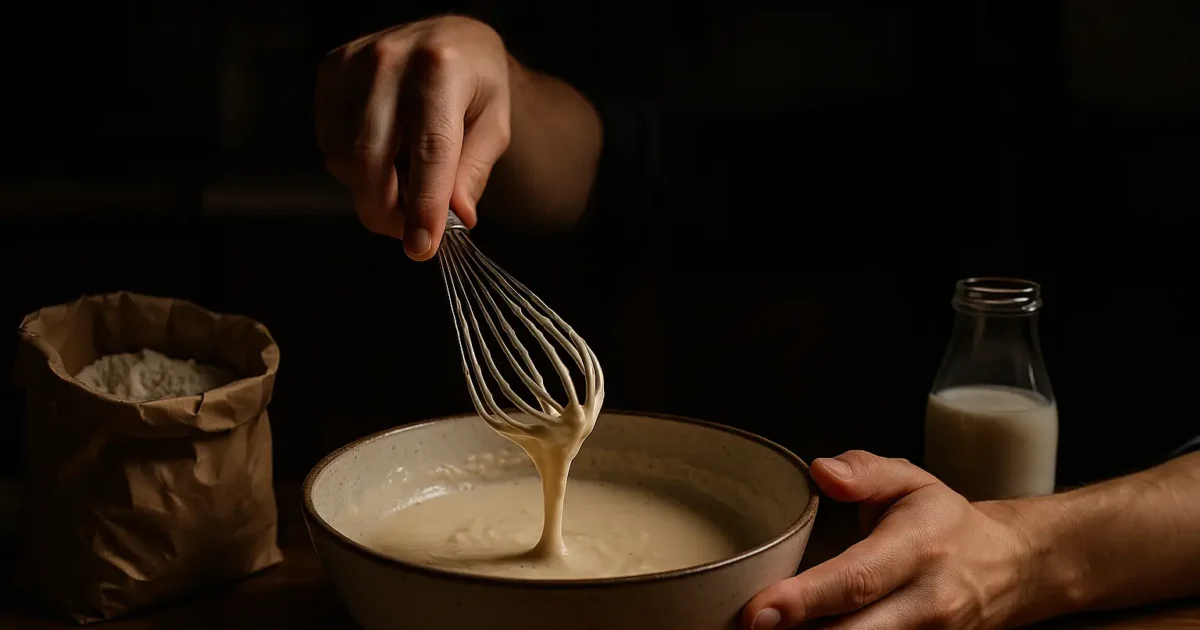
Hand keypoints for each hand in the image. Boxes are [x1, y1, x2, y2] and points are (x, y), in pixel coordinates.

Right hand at [315, 17, 511, 259]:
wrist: (450, 39)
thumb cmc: (477, 86)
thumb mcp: (494, 126)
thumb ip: (473, 172)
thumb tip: (456, 218)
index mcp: (441, 69)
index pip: (429, 151)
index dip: (424, 206)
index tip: (421, 248)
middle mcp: (390, 60)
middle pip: (372, 161)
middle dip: (388, 212)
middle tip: (411, 233)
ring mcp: (352, 64)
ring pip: (345, 159)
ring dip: (372, 191)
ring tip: (406, 183)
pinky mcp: (329, 72)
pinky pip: (330, 143)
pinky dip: (354, 165)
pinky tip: (384, 152)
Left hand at [742, 451, 1031, 629]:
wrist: (1007, 568)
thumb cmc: (944, 522)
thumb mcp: (911, 481)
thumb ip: (864, 471)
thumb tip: (821, 470)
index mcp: (918, 550)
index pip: (856, 580)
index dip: (803, 600)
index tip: (757, 611)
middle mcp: (925, 604)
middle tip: (745, 626)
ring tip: (767, 629)